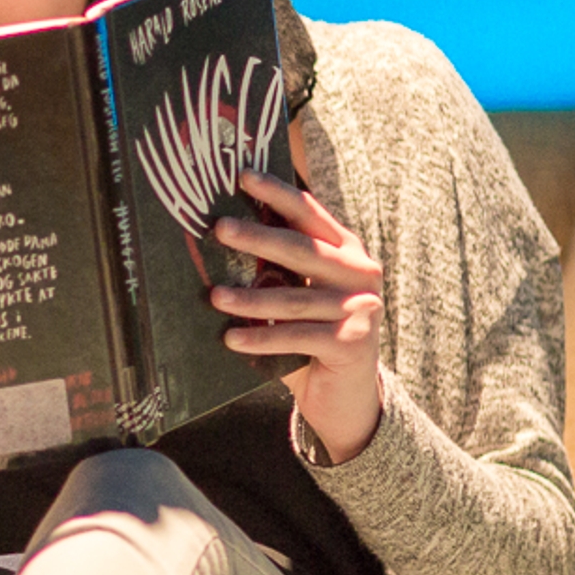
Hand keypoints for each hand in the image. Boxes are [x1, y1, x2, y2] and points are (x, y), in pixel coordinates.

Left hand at [208, 121, 383, 463]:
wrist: (346, 397)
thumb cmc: (312, 338)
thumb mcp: (298, 296)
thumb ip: (277, 270)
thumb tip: (222, 240)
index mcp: (347, 251)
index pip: (309, 214)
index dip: (277, 194)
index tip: (243, 177)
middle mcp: (360, 273)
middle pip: (302, 250)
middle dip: (257, 237)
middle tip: (218, 229)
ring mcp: (361, 308)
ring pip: (294, 298)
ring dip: (250, 298)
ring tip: (214, 296)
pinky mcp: (353, 343)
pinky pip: (296, 336)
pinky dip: (261, 339)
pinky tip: (231, 338)